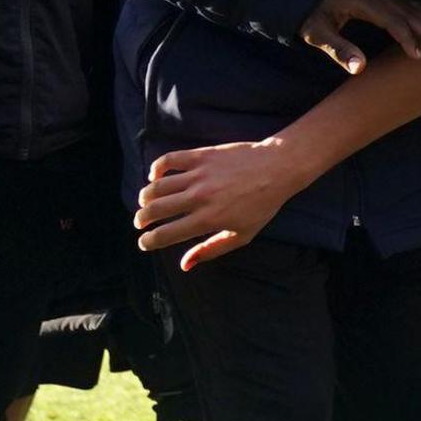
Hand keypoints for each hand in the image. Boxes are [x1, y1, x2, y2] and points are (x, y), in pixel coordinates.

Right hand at [135, 141, 307, 269]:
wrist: (279, 168)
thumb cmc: (263, 204)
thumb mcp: (242, 234)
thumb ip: (211, 250)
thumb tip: (184, 264)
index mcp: (208, 220)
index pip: (164, 234)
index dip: (147, 242)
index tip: (144, 242)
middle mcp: (199, 198)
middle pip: (154, 210)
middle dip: (141, 219)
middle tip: (141, 221)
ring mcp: (199, 175)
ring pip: (156, 187)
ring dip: (145, 197)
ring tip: (147, 201)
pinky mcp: (201, 156)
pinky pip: (167, 161)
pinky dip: (155, 169)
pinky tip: (156, 176)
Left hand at [298, 0, 420, 75]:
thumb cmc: (308, 15)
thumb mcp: (317, 34)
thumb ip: (339, 50)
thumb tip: (360, 69)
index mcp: (360, 1)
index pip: (391, 21)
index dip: (406, 38)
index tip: (418, 55)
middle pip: (404, 11)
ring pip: (406, 5)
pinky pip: (403, 1)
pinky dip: (419, 6)